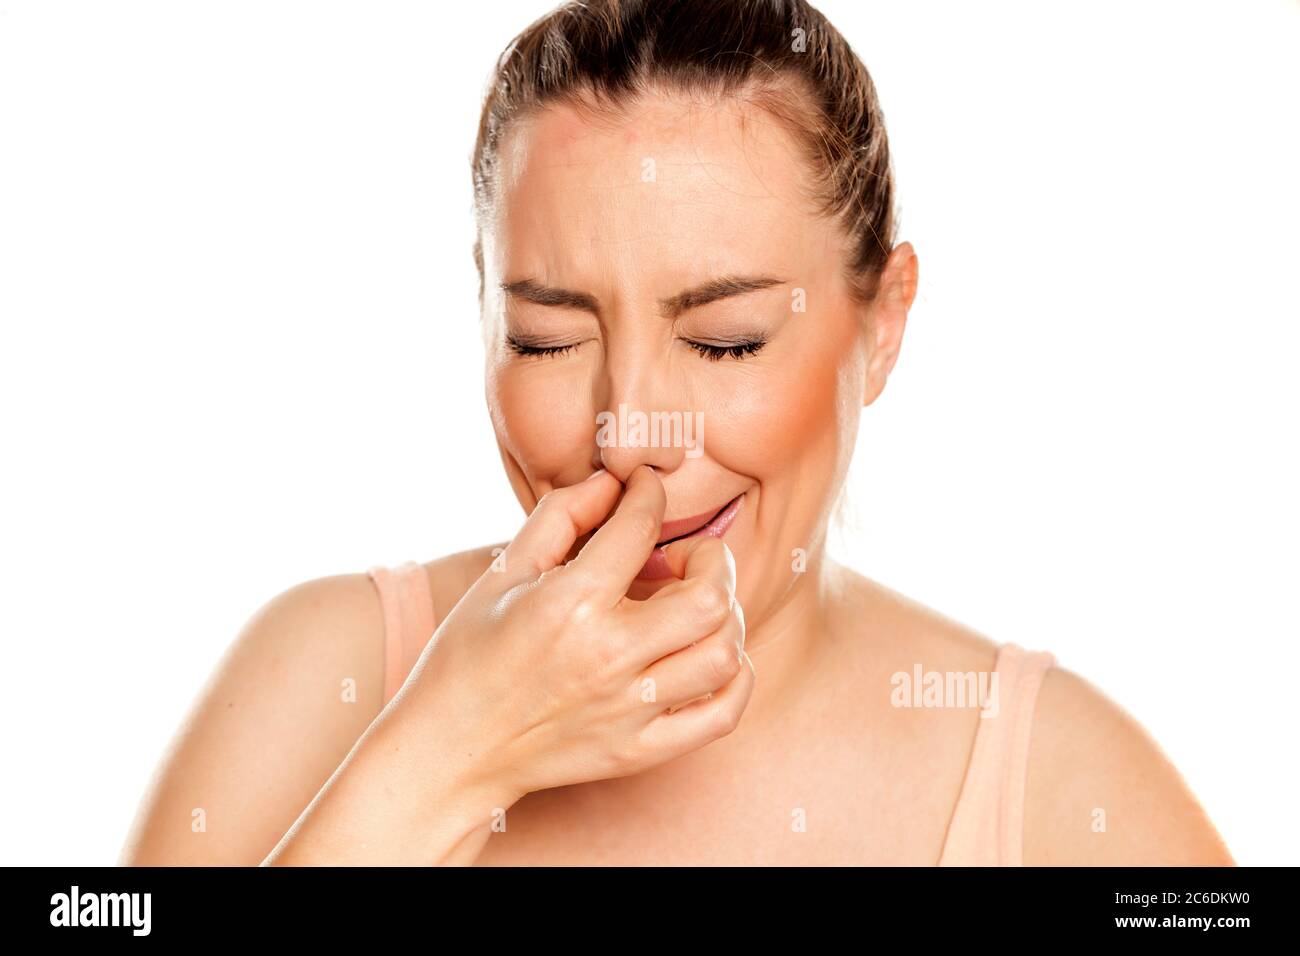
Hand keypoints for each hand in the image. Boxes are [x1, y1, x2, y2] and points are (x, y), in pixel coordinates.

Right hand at [386, 465, 754, 802]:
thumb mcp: (502, 574)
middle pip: (709, 598)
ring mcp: (627, 710)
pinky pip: (720, 717)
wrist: (450, 751)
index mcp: (568, 605)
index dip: (650, 494)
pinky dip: (735, 681)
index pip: (640, 529)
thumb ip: (560, 516)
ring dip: (727, 619)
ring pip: (723, 655)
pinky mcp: (638, 752)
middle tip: (691, 557)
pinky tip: (712, 658)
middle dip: (714, 560)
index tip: (647, 491)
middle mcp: (607, 658)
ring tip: (700, 609)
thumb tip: (613, 484)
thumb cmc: (471, 655)